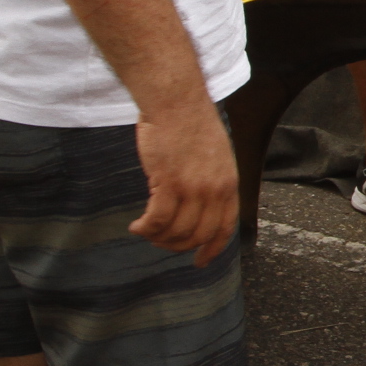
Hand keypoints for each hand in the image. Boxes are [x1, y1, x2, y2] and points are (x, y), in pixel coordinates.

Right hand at [130, 101, 238, 263]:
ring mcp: (193, 188)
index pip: (224, 228)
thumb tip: (198, 207)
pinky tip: (137, 226)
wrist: (176, 102)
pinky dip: (146, 228)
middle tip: (160, 243)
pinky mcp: (169, 183)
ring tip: (145, 232)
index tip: (200, 262)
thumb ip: (211, 182)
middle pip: (198, 235)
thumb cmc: (190, 124)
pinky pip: (157, 220)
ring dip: (158, 238)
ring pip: (176, 231)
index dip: (212, 249)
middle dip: (177, 246)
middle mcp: (214, 190)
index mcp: (229, 184)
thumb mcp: (215, 156)